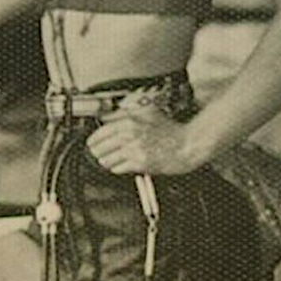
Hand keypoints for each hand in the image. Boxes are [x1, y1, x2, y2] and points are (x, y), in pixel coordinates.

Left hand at [85, 106, 202, 177]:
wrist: (187, 144)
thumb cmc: (171, 130)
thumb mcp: (148, 112)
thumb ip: (125, 113)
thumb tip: (105, 116)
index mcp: (131, 120)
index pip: (101, 130)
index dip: (94, 138)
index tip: (92, 142)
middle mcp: (131, 133)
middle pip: (99, 146)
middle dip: (98, 151)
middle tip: (99, 153)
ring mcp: (135, 148)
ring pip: (106, 159)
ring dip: (106, 161)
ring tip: (111, 160)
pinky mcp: (140, 162)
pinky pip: (117, 168)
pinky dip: (117, 168)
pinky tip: (122, 165)